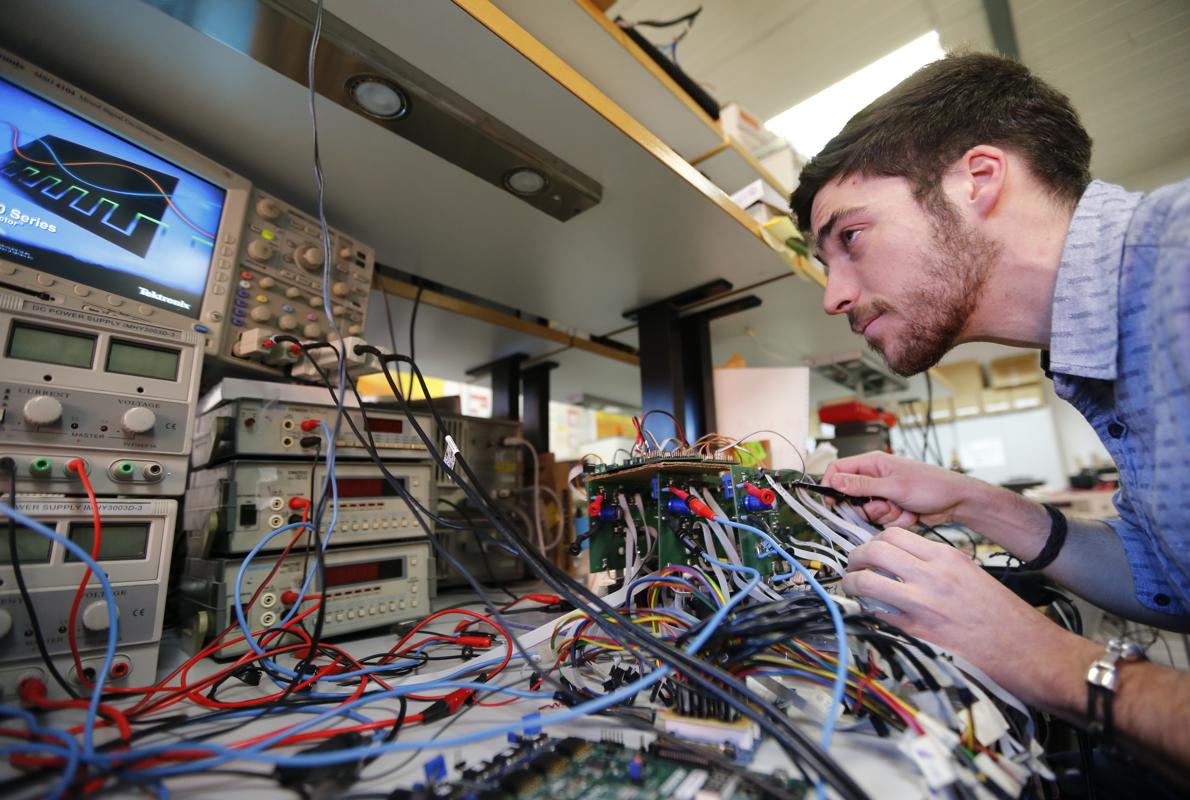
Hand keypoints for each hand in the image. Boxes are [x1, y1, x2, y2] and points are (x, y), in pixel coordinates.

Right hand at [821, 451, 985, 527]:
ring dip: (884, 515)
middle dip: (866, 507)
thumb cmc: (932, 485)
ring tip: (901, 508)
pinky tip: (909, 513)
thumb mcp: (893, 486)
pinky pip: (882, 520)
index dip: (830, 485)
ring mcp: (884, 493)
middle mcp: (875, 477)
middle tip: (883, 505)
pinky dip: (896, 520)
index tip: (831, 502)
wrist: (956, 501)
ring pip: (867, 511)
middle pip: (851, 496)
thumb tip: (835, 481)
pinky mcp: (892, 507)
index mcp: (873, 463)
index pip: (838, 470)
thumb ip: (862, 486)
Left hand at [841, 527, 1084, 705]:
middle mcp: (931, 575)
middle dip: (854, 557)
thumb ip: (938, 565)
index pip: (894, 535)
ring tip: (851, 588)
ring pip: (866, 580)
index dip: (874, 541)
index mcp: (946, 557)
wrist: (1028, 650)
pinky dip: (866, 610)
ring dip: (851, 583)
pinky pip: (877, 614)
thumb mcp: (971, 574)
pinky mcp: (917, 632)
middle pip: (873, 551)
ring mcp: (922, 604)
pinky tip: (868, 612)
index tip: (870, 551)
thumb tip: (905, 563)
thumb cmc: (1004, 616)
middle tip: (852, 566)